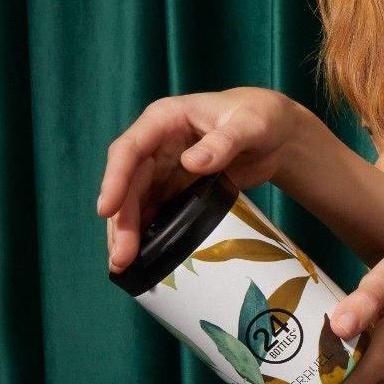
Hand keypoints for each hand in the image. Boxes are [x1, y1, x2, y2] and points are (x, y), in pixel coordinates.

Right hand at [99, 86, 313, 272]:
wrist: (276, 134)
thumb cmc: (260, 117)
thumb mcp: (249, 125)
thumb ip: (224, 142)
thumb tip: (190, 163)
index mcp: (164, 120)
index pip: (129, 150)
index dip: (115, 179)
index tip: (107, 209)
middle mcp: (156, 145)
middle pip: (128, 183)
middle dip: (121, 219)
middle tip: (121, 256)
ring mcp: (164, 169)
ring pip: (136, 202)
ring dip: (127, 232)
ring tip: (123, 265)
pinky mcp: (176, 189)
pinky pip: (154, 212)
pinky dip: (147, 234)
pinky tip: (143, 259)